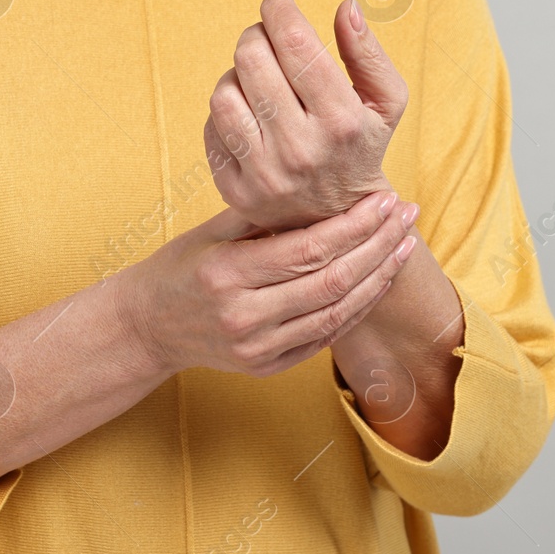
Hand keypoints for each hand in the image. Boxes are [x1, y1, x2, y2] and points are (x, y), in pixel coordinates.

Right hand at [123, 188, 419, 378]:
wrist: (147, 327)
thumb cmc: (180, 267)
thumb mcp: (211, 231)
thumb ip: (264, 215)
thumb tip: (324, 186)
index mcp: (227, 274)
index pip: (309, 249)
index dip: (355, 225)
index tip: (384, 200)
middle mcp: (244, 317)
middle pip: (332, 281)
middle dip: (379, 245)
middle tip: (407, 215)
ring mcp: (258, 348)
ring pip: (337, 313)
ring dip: (378, 277)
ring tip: (404, 245)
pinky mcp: (268, 367)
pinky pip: (327, 337)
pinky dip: (358, 307)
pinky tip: (379, 279)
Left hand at [204, 0, 407, 233]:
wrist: (339, 221)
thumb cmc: (361, 145)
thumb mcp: (386, 102)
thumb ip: (369, 53)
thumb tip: (346, 6)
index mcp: (340, 121)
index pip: (293, 43)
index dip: (278, 9)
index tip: (276, 2)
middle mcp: (300, 150)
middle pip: (251, 58)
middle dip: (257, 36)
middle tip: (268, 40)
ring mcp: (264, 175)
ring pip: (223, 91)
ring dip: (238, 74)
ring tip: (259, 80)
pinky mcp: (235, 190)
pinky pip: (212, 127)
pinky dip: (227, 110)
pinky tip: (250, 114)